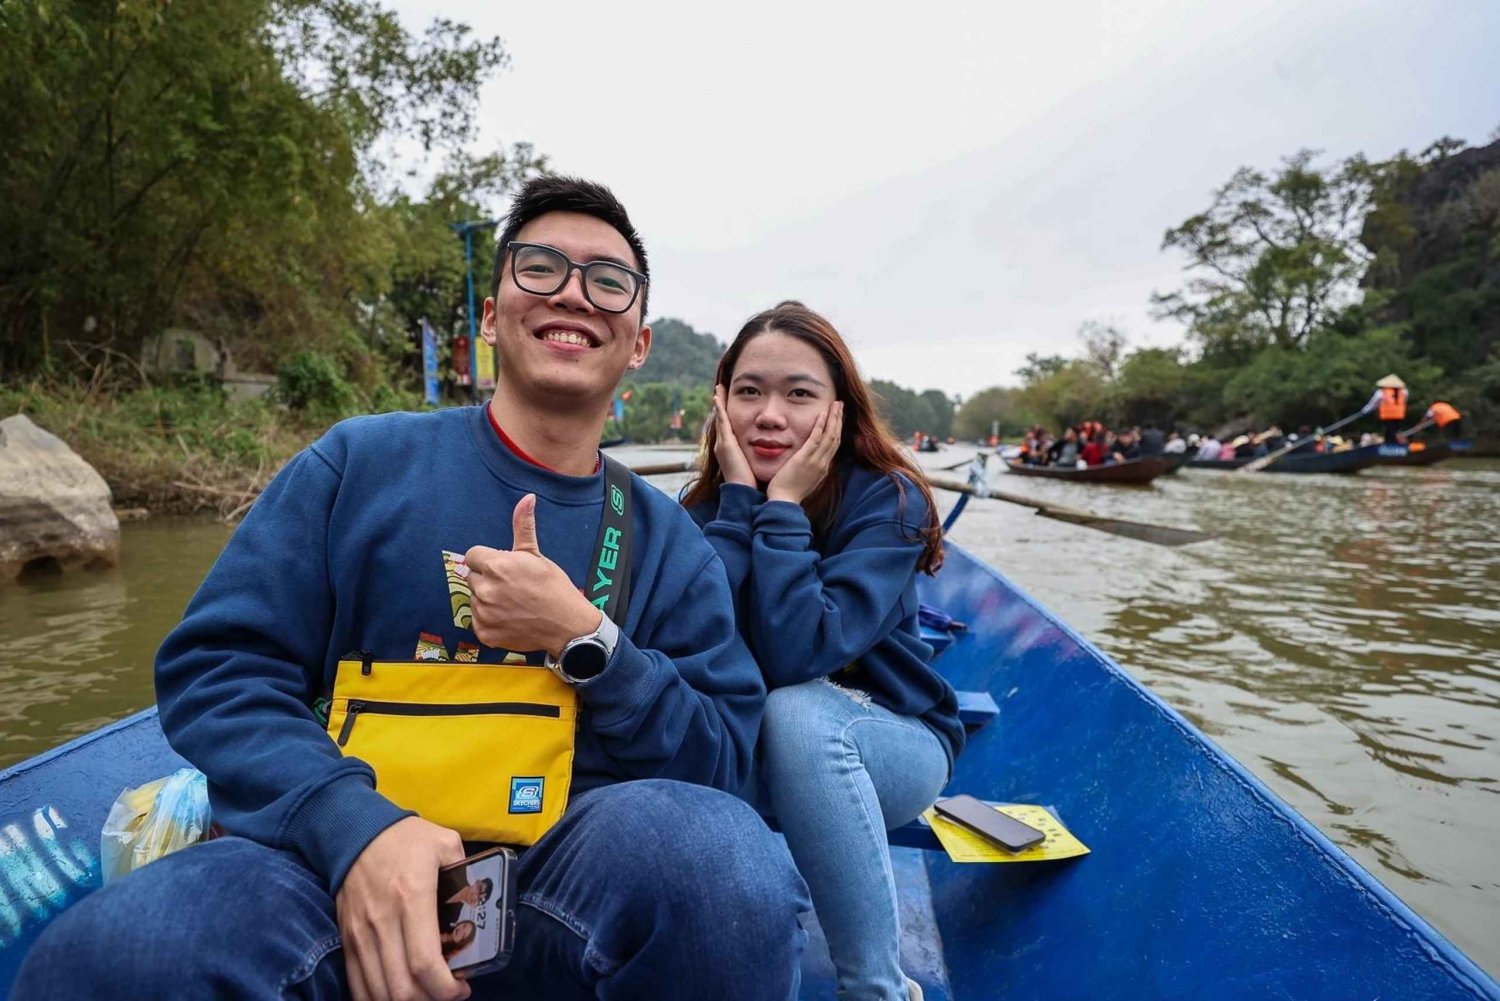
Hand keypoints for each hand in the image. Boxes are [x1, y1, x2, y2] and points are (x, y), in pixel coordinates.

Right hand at [336, 816, 470, 1000]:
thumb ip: (466, 871)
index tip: (462, 989)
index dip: (445, 988)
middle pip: (401, 988)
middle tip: (448, 993)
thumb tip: (482, 899)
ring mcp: (360, 934)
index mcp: (412, 898)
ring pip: (378, 992)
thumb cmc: (405, 838)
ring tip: (426, 993)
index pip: (424, 963)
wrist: (354, 831)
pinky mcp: (347, 939)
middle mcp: (383, 922)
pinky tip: (398, 994)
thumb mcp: (445, 844)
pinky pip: (357, 984)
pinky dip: (377, 998)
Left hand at [465, 495, 600, 657]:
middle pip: (473, 577)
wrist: (567, 625)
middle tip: (512, 586)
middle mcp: (485, 589)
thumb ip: (523, 526)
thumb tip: (527, 498)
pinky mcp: (484, 633)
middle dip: (488, 579)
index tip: (505, 568)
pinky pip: (478, 621)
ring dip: (488, 600)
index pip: (473, 555)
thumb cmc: (553, 587)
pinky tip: (509, 618)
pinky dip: (490, 621)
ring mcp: (483, 614)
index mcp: (496, 566)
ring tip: (513, 603)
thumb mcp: (536, 555)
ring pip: (475, 599)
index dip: (488, 559)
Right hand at [712, 385, 756, 487]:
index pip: (728, 427)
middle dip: (720, 405)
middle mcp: (724, 445)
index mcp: (731, 450)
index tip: (728, 402)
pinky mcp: (726, 444)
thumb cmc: (751, 482)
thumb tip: (770, 451)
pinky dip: (720, 409)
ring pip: (720, 418)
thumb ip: (758, 456)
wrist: (743, 492)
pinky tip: (718, 398)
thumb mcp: (754, 464)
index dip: (727, 414)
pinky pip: (722, 422)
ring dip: (718, 403)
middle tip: (719, 389)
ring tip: (718, 389)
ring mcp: (723, 444)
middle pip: (721, 420)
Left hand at [766, 401, 842, 504]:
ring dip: (834, 418)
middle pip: (836, 437)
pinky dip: (821, 425)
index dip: (837, 429)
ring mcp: (816, 461)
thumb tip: (807, 461)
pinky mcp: (805, 459)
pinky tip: (823, 413)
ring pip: (830, 436)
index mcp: (823, 468)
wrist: (783, 502)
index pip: (834, 445)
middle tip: (840, 405)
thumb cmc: (789, 493)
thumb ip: (808, 469)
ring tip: (837, 404)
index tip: (838, 417)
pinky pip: (816, 439)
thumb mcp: (804, 479)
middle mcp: (823, 463)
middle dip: (839, 419)